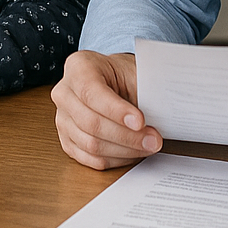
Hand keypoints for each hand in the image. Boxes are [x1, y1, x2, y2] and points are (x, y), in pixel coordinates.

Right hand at [51, 50, 161, 168]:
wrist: (115, 84)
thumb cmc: (124, 76)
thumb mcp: (135, 73)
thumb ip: (145, 88)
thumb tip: (164, 109)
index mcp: (78, 67)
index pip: (91, 92)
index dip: (116, 110)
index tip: (140, 121)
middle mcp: (64, 93)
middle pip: (91, 122)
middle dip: (127, 136)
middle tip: (153, 139)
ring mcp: (62, 118)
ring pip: (90, 144)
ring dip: (124, 150)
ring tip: (147, 146)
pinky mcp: (67, 140)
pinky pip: (90, 158)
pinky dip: (115, 159)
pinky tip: (132, 152)